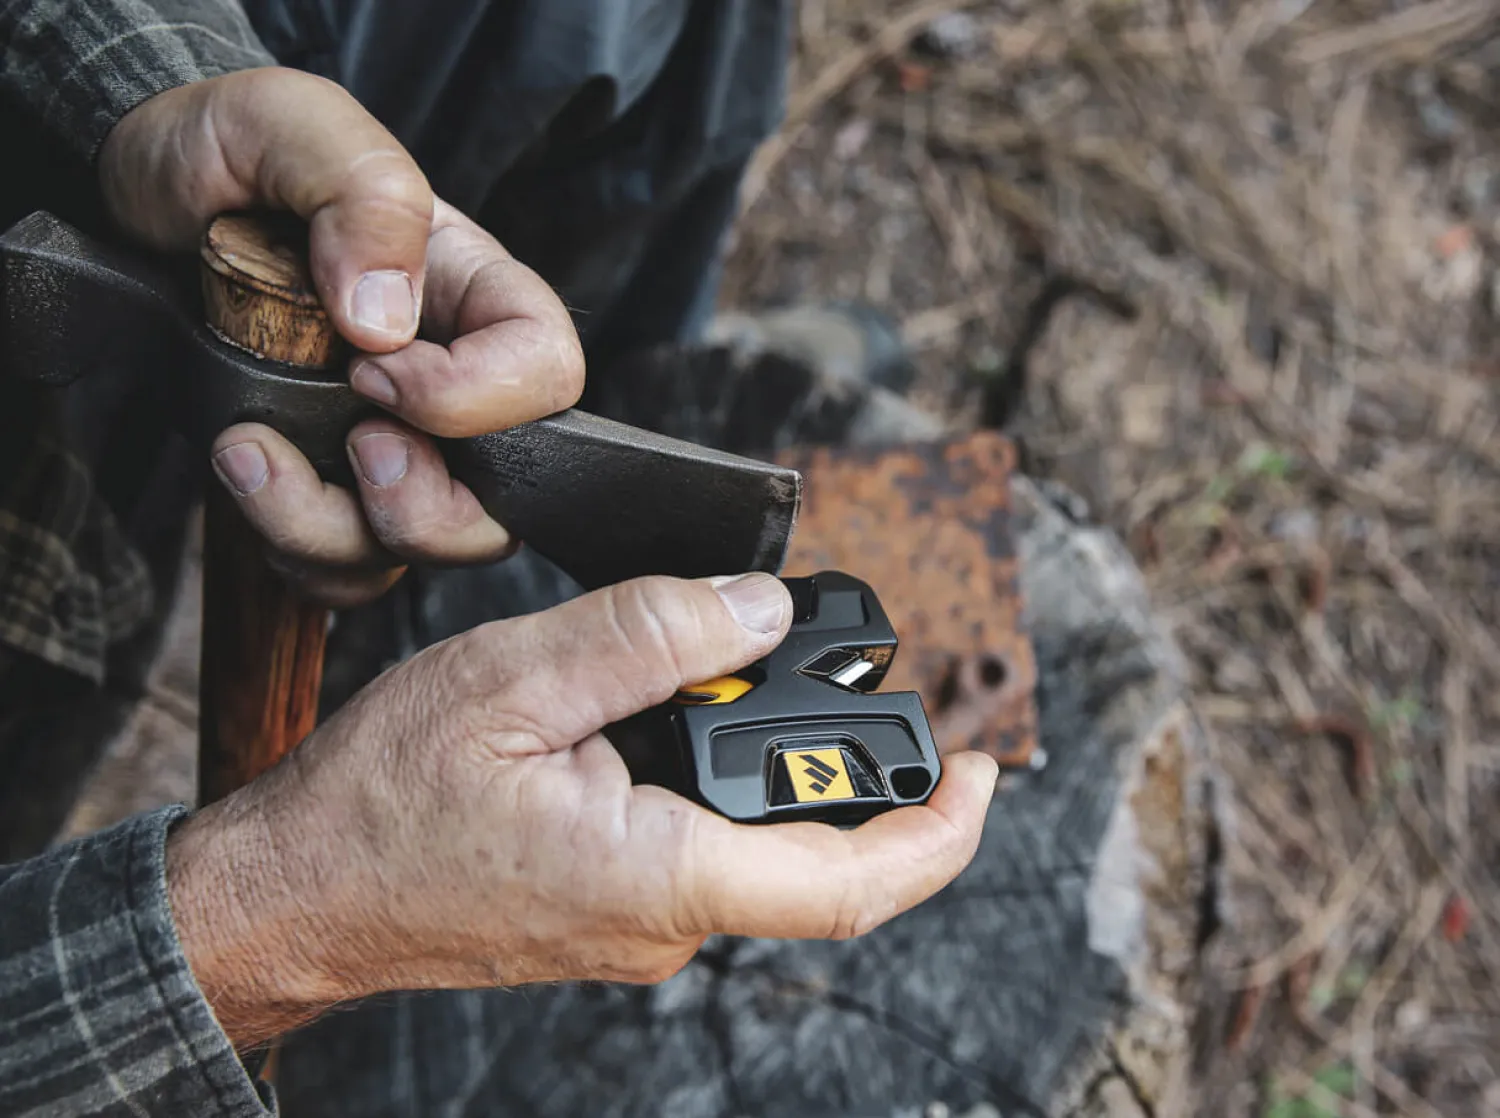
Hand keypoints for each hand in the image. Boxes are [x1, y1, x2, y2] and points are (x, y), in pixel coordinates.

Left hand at [99, 67, 583, 604]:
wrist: (139, 194)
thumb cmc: (228, 151)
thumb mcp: (293, 126)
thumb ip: (364, 199)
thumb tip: (387, 322)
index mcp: (473, 294)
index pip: (545, 373)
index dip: (475, 400)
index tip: (372, 374)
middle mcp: (449, 383)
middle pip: (503, 499)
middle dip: (422, 504)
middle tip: (349, 446)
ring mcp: (393, 444)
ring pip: (415, 548)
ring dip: (331, 532)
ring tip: (250, 454)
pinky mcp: (329, 487)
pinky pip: (345, 567)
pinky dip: (294, 551)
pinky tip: (244, 477)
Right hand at [166, 573, 997, 1047]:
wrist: (298, 893)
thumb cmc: (382, 802)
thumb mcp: (513, 680)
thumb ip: (651, 637)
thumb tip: (760, 610)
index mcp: (660, 877)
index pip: (850, 883)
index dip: (940, 831)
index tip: (981, 768)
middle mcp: (666, 923)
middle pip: (817, 859)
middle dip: (851, 767)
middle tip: (833, 666)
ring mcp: (639, 927)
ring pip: (757, 850)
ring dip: (776, 770)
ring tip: (735, 673)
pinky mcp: (612, 912)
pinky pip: (703, 852)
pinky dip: (721, 784)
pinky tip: (674, 720)